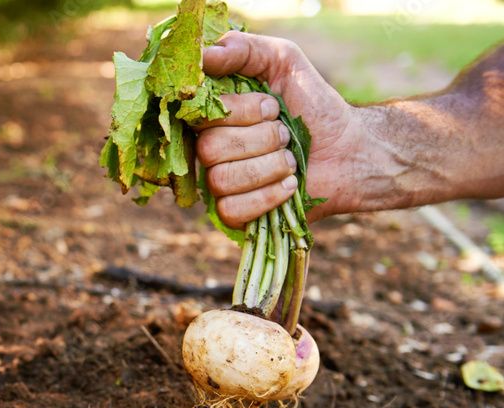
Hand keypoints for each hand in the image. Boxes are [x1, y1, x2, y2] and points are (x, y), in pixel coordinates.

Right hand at [194, 31, 360, 225]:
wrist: (349, 150)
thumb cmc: (314, 106)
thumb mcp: (284, 61)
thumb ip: (245, 49)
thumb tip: (203, 54)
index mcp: (215, 117)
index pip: (200, 116)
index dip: (240, 112)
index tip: (272, 107)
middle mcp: (210, 150)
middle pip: (209, 149)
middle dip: (261, 140)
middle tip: (287, 135)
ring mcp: (219, 185)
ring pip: (221, 180)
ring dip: (269, 167)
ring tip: (293, 161)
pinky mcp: (235, 215)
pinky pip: (232, 210)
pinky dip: (267, 196)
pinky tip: (290, 186)